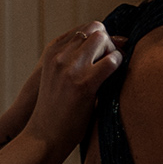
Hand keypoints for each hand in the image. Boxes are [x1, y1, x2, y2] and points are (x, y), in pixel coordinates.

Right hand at [24, 22, 121, 151]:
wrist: (44, 136)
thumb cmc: (57, 109)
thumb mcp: (59, 76)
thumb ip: (77, 58)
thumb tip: (117, 42)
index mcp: (52, 51)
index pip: (84, 28)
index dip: (100, 38)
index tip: (105, 54)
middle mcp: (59, 55)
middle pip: (95, 28)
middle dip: (107, 42)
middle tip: (109, 63)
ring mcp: (70, 67)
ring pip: (103, 39)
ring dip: (112, 51)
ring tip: (110, 71)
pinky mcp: (83, 83)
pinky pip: (112, 60)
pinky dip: (118, 65)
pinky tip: (114, 78)